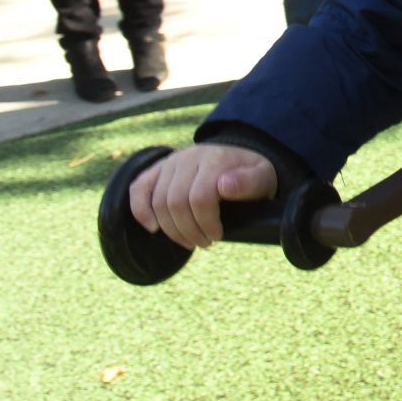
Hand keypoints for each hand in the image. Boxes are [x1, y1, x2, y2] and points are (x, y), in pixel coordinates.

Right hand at [128, 143, 277, 249]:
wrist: (239, 157)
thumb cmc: (252, 174)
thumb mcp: (263, 177)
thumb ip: (250, 182)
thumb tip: (224, 186)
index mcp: (215, 159)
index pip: (200, 198)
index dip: (206, 223)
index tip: (217, 236)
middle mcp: (189, 156)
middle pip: (175, 202)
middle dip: (188, 230)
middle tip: (204, 243)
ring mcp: (171, 162)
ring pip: (157, 201)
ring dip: (171, 229)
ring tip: (189, 241)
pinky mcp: (158, 168)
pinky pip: (138, 188)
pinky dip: (140, 210)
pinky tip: (153, 228)